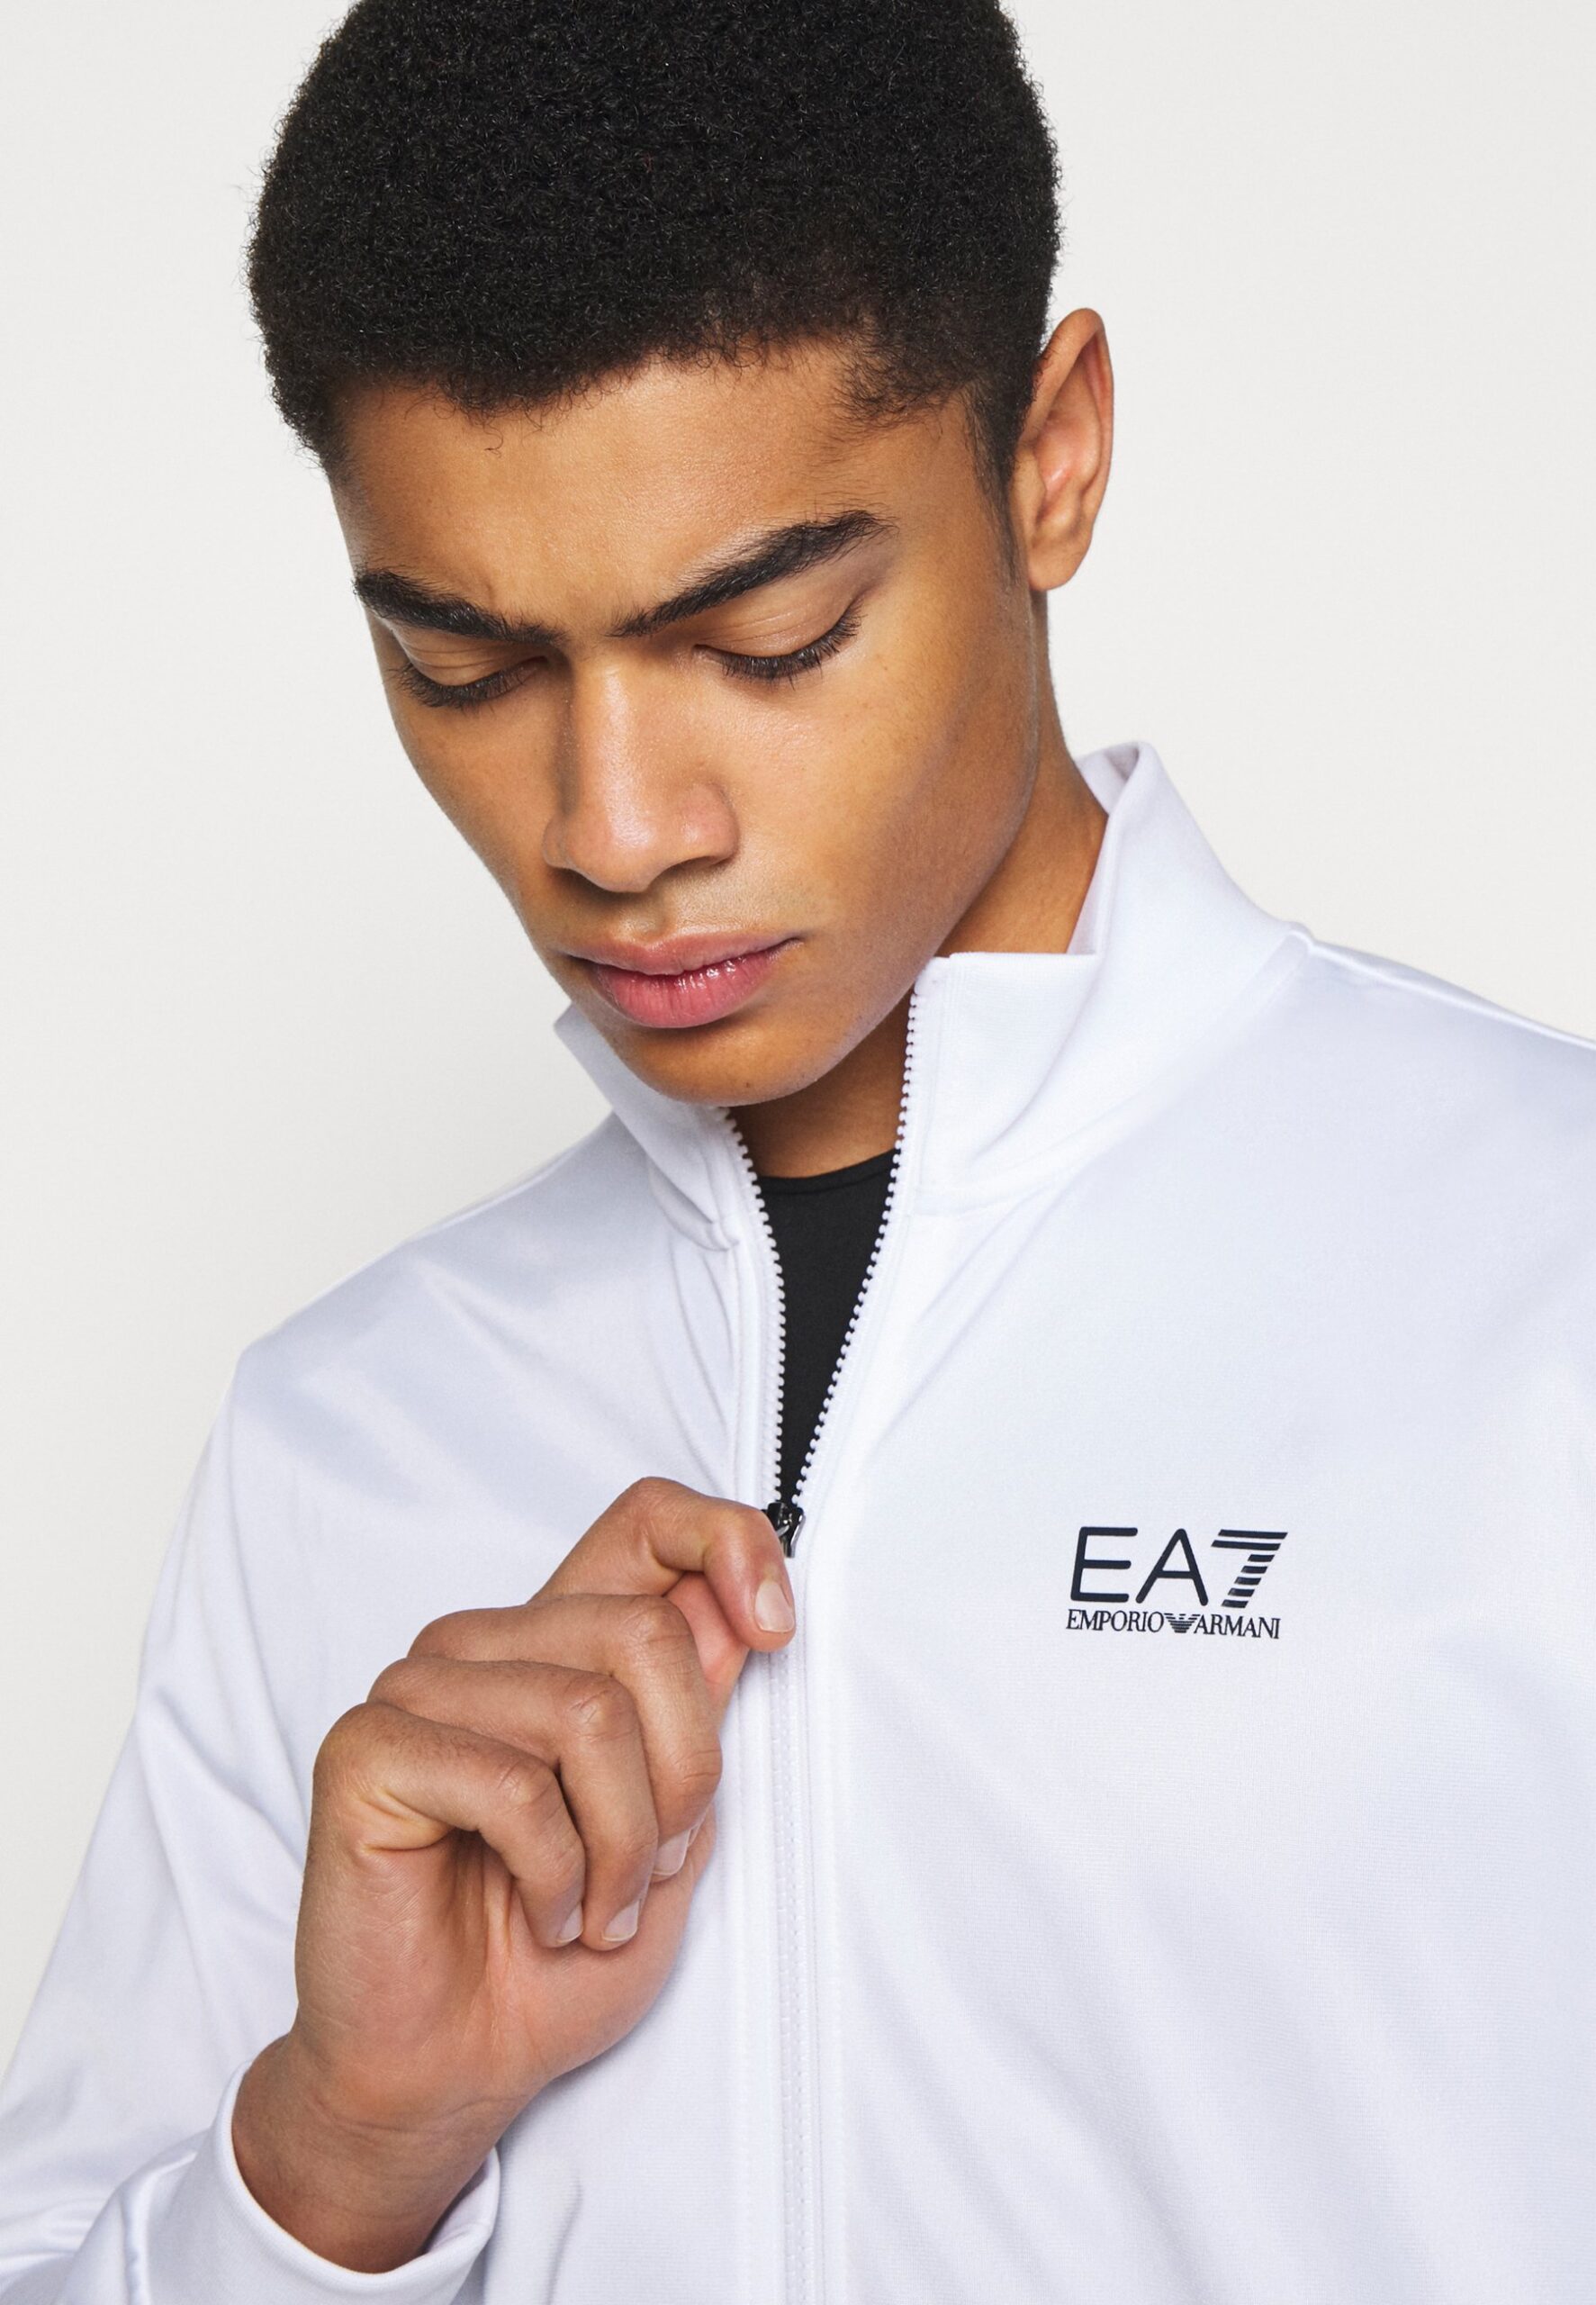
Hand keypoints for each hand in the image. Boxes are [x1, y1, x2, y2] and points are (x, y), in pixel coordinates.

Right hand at [232, 1477, 796, 2271]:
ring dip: (622, 1844)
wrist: (458, 2070)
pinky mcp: (368, 1749)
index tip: (777, 1629)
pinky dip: (555, 1874)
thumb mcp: (674, 1830)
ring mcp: (418, 1688)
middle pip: (643, 1631)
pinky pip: (511, 1785)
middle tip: (655, 1870)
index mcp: (560, 1643)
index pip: (647, 1519)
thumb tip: (743, 1609)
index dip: (728, 1543)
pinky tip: (538, 1914)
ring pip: (587, 1711)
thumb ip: (697, 1715)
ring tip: (593, 1910)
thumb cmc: (555, 1957)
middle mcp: (487, 1646)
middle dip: (686, 1775)